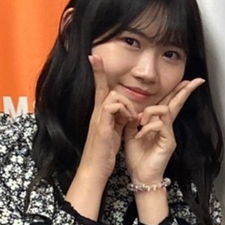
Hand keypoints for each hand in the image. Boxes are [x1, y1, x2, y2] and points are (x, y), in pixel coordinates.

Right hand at [79, 55, 138, 179]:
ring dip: (126, 105)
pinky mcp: (101, 126)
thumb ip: (119, 119)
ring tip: (130, 119)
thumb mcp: (115, 131)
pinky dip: (124, 111)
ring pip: (113, 96)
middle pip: (104, 88)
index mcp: (102, 113)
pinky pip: (113, 106)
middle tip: (109, 82)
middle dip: (101, 75)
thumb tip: (128, 111)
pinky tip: (128, 122)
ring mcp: (98, 118)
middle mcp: (97, 112)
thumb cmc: (105, 151)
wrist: (95, 168)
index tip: (93, 55)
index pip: (101, 88)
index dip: (98, 72)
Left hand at [125, 77, 204, 183]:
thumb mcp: (131, 134)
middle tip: (196, 80)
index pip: (169, 103)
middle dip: (185, 90)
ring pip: (165, 110)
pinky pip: (160, 125)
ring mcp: (169, 134)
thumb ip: (135, 120)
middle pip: (177, 103)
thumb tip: (136, 111)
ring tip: (139, 123)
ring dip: (150, 112)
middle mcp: (167, 127)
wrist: (141, 176)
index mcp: (158, 124)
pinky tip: (140, 136)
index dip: (177, 91)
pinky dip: (147, 127)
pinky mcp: (169, 142)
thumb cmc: (137, 158)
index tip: (188, 81)